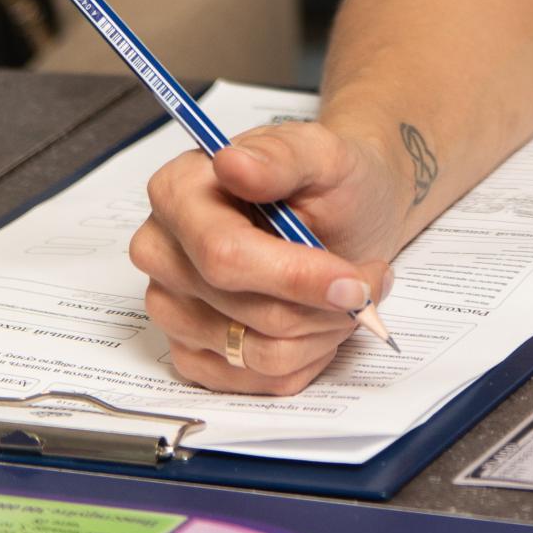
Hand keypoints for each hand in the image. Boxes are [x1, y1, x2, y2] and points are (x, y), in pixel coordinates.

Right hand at [130, 121, 406, 396]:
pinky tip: (322, 320)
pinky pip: (254, 380)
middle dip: (321, 306)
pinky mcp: (192, 352)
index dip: (294, 277)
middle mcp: (163, 252)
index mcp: (178, 191)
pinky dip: (306, 356)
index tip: (353, 283)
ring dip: (321, 332)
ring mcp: (172, 307)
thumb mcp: (324, 152)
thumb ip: (281, 156)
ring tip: (351, 296)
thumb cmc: (332, 179)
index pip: (224, 256)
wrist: (348, 208)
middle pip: (244, 312)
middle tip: (369, 283)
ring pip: (255, 353)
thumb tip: (232, 163)